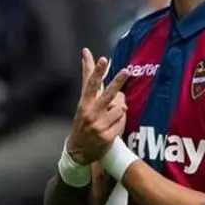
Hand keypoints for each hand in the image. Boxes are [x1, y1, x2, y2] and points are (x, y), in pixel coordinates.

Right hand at [67, 49, 129, 164]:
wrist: (78, 151)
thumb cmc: (82, 121)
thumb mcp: (82, 102)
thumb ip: (87, 78)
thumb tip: (86, 53)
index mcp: (84, 104)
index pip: (91, 84)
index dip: (97, 72)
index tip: (103, 60)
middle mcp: (91, 114)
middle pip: (108, 95)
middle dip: (117, 82)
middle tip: (126, 71)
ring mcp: (99, 126)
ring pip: (120, 108)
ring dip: (119, 110)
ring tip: (111, 116)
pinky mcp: (107, 137)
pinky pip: (122, 122)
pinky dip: (120, 122)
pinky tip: (112, 127)